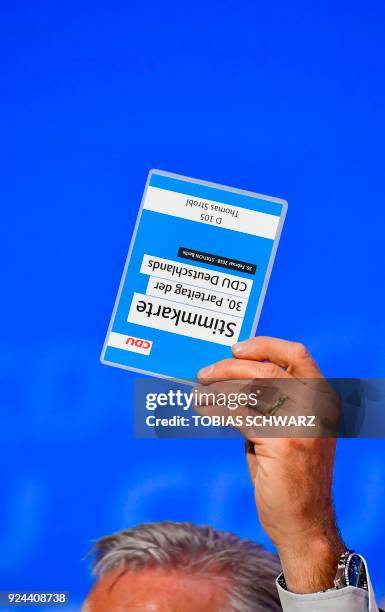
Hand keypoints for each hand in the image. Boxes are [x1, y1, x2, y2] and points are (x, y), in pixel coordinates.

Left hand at [198, 336, 344, 593]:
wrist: (304, 524)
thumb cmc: (288, 477)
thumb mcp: (287, 431)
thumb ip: (270, 404)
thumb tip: (230, 378)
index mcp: (321, 398)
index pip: (296, 355)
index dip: (264, 346)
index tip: (235, 349)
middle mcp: (317, 406)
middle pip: (266, 369)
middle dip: (229, 367)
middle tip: (204, 374)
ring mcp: (303, 424)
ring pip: (250, 390)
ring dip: (217, 389)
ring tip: (199, 395)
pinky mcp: (285, 443)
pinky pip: (241, 416)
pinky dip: (218, 410)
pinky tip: (205, 411)